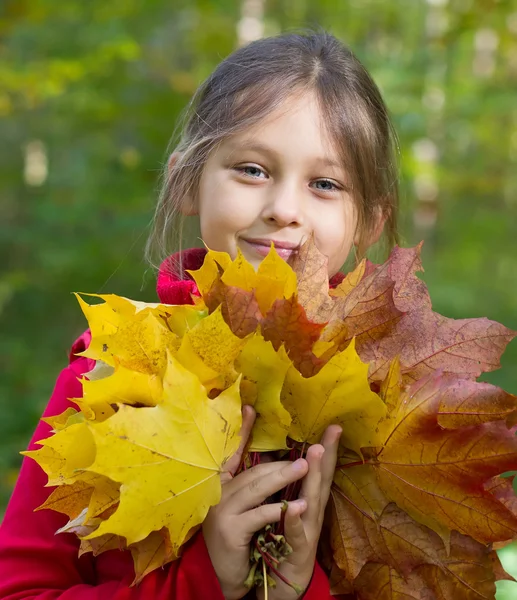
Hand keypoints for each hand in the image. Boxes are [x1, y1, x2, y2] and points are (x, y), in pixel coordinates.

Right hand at [203, 405, 310, 599]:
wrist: (227, 576)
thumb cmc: (241, 537)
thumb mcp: (246, 507)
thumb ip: (254, 483)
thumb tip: (276, 458)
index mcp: (223, 484)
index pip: (233, 453)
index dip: (242, 431)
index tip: (251, 409)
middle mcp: (218, 493)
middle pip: (254, 471)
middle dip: (282, 461)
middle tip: (310, 451)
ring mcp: (222, 510)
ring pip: (258, 487)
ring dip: (284, 477)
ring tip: (306, 467)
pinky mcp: (230, 529)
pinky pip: (259, 514)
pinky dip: (280, 510)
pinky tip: (299, 507)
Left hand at [256, 425, 341, 599]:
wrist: (283, 582)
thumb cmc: (285, 542)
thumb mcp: (288, 509)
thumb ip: (290, 487)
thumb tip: (286, 459)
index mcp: (308, 500)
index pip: (319, 470)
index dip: (326, 448)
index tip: (333, 425)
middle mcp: (313, 512)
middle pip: (322, 480)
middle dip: (326, 455)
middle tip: (332, 432)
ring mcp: (308, 531)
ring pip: (312, 500)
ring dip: (314, 477)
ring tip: (315, 454)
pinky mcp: (297, 551)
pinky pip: (295, 534)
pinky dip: (295, 520)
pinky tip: (293, 508)